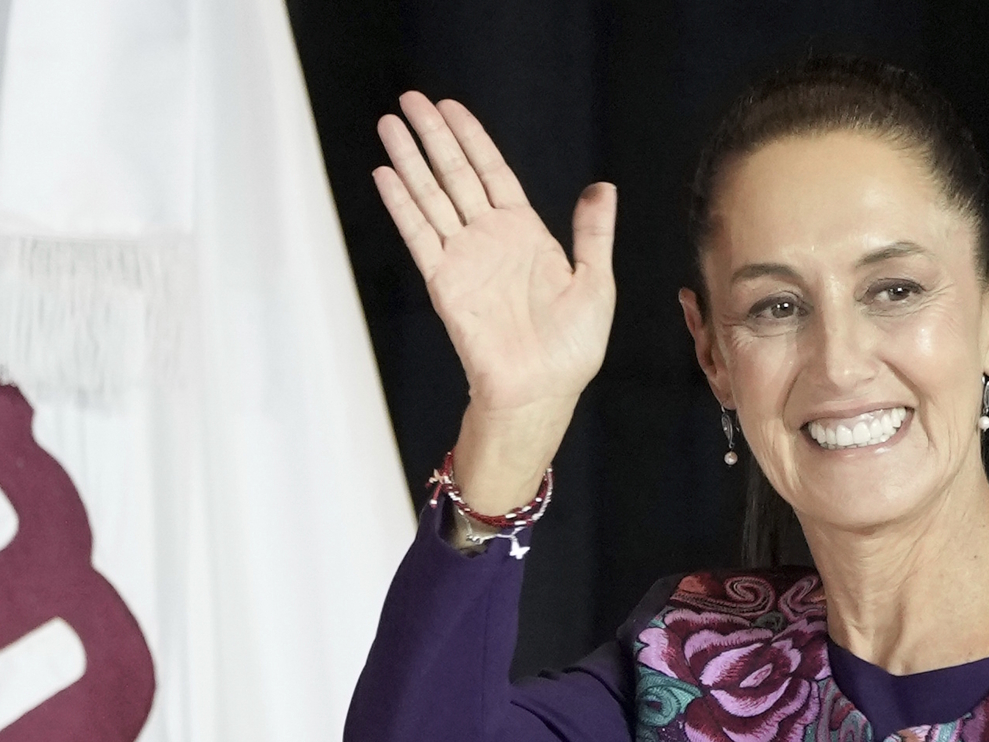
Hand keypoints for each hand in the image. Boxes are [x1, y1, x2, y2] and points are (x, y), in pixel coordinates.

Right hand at [370, 93, 614, 510]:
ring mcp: (464, 259)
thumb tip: (602, 186)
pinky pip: (419, 235)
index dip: (472, 138)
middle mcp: (489, 239)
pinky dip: (402, 205)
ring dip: (410, 160)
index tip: (450, 108)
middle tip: (410, 101)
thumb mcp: (596, 282)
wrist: (540, 392)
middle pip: (454, 174)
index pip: (492, 171)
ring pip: (431, 196)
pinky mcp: (444, 283)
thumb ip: (593, 233)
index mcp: (525, 234)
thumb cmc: (571, 350)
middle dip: (432, 136)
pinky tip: (386, 176)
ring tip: (389, 125)